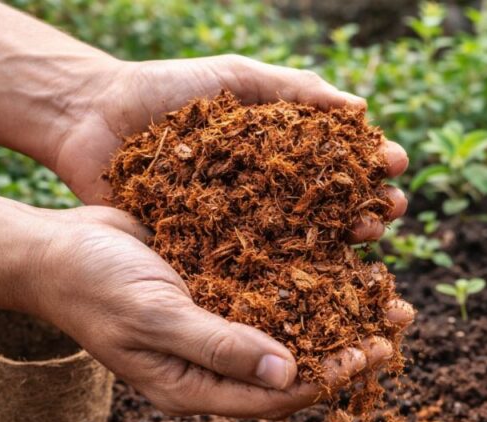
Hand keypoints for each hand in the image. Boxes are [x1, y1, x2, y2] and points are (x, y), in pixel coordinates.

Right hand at [28, 205, 413, 417]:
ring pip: (296, 320)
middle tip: (399, 321)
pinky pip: (277, 283)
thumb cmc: (96, 287)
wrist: (57, 243)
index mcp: (198, 386)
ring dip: (341, 305)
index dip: (327, 377)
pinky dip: (312, 272)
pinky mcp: (224, 282)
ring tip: (387, 286)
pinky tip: (347, 251)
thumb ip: (220, 346)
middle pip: (298, 361)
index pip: (277, 395)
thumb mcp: (156, 317)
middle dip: (350, 343)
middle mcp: (219, 359)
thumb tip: (291, 373)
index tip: (371, 353)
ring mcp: (223, 320)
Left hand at [50, 55, 408, 241]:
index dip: (373, 164)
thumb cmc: (164, 90)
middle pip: (335, 207)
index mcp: (282, 153)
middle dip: (372, 207)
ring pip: (306, 243)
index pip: (341, 163)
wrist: (91, 118)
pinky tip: (320, 276)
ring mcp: (245, 228)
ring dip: (346, 243)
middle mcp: (271, 195)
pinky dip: (290, 277)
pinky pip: (255, 270)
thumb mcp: (234, 78)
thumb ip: (294, 89)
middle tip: (393, 208)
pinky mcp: (212, 256)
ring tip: (369, 236)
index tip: (396, 162)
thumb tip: (361, 110)